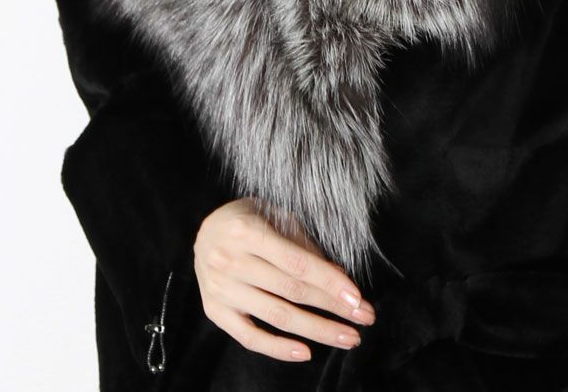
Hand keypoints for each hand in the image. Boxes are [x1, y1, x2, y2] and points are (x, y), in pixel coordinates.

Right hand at [193, 197, 376, 361]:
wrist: (203, 231)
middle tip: (364, 318)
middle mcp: (230, 261)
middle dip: (333, 307)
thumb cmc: (247, 219)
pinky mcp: (215, 311)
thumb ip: (303, 245)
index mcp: (246, 231)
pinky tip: (306, 352)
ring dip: (318, 330)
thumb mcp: (274, 216)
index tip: (357, 297)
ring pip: (277, 317)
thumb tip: (338, 276)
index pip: (296, 263)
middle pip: (291, 292)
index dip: (329, 281)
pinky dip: (278, 348)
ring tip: (348, 337)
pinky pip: (249, 337)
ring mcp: (221, 289)